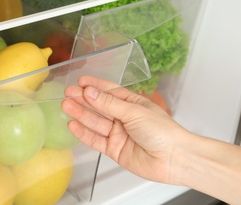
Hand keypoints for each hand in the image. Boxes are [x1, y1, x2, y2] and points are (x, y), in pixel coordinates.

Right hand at [62, 75, 189, 183]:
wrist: (174, 159)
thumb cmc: (163, 131)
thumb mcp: (134, 111)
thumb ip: (109, 104)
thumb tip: (90, 92)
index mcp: (132, 103)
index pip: (109, 91)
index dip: (95, 86)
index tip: (80, 81)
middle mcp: (123, 117)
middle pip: (99, 106)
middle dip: (83, 99)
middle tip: (68, 92)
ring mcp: (118, 133)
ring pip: (95, 122)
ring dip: (80, 114)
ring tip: (66, 105)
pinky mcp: (114, 149)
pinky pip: (95, 140)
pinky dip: (83, 133)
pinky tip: (73, 125)